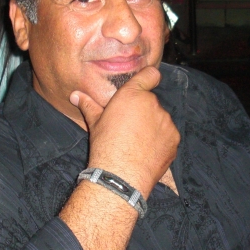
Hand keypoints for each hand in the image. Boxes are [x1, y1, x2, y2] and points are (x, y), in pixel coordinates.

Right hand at [70, 66, 179, 198]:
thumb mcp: (95, 123)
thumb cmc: (105, 146)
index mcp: (132, 95)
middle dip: (143, 112)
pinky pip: (168, 136)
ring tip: (138, 143)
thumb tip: (75, 95)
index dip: (149, 78)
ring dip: (153, 127)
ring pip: (161, 120)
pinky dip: (161, 141)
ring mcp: (166, 121)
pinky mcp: (174, 138)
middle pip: (151, 103)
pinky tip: (147, 152)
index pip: (150, 74)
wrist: (121, 175)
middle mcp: (152, 104)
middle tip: (130, 128)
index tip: (147, 83)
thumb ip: (89, 105)